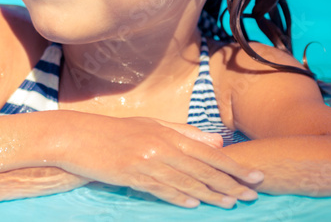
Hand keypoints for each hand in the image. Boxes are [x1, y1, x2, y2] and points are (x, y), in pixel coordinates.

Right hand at [57, 114, 263, 207]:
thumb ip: (183, 133)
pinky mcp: (129, 174)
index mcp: (165, 133)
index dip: (234, 165)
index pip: (208, 152)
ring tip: (232, 204)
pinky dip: (177, 196)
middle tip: (253, 194)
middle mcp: (159, 146)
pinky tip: (193, 204)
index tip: (256, 176)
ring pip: (185, 180)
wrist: (74, 135)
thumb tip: (216, 143)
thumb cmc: (113, 131)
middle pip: (201, 168)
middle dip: (230, 182)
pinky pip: (159, 188)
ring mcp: (144, 161)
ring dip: (211, 193)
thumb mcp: (149, 126)